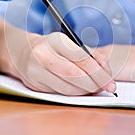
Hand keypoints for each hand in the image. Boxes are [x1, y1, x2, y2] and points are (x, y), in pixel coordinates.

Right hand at [0, 11, 115, 95]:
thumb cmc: (52, 47)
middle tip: (105, 88)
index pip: (82, 58)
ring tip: (94, 88)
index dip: (99, 73)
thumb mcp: (70, 44)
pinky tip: (81, 90)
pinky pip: (60, 93)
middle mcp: (42, 55)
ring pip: (67, 88)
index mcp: (55, 40)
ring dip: (85, 91)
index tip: (110, 82)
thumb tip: (105, 69)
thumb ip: (90, 55)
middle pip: (75, 75)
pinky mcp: (34, 85)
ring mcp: (36, 71)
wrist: (23, 53)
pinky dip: (74, 94)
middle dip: (94, 84)